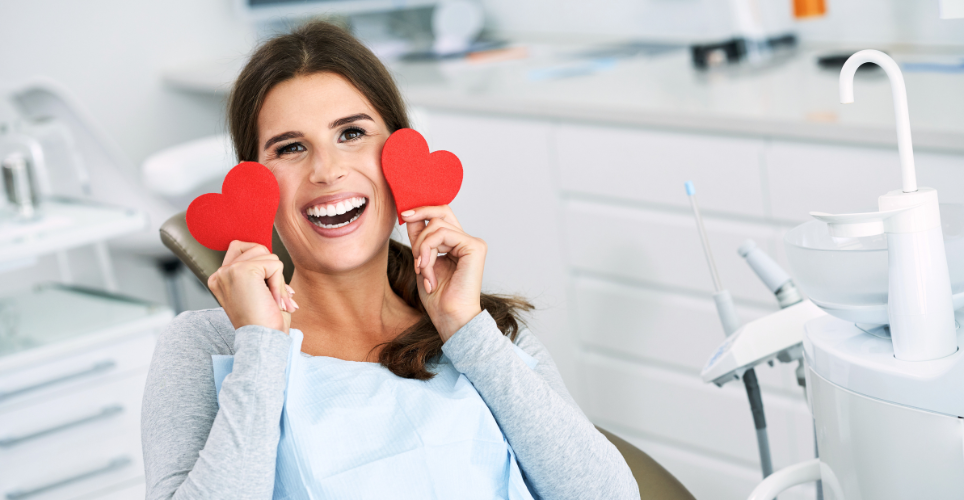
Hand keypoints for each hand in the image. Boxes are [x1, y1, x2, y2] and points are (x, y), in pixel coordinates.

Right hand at [207, 240, 297, 332]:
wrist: (262, 340)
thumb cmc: (265, 322)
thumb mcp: (259, 293)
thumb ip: (260, 272)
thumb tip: (273, 257)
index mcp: (220, 279)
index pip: (242, 249)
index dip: (263, 265)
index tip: (266, 294)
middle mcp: (220, 273)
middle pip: (257, 248)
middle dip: (272, 270)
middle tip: (273, 298)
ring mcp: (229, 271)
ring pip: (268, 255)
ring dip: (277, 280)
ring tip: (273, 301)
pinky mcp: (242, 271)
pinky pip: (275, 265)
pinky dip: (280, 284)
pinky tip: (273, 301)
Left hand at [403, 206, 484, 341]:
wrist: (449, 317)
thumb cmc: (437, 297)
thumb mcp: (422, 261)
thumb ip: (419, 238)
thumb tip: (410, 214)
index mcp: (456, 244)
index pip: (440, 216)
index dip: (422, 210)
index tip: (404, 213)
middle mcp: (466, 241)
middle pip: (442, 211)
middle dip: (419, 217)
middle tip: (405, 225)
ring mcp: (472, 243)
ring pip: (436, 225)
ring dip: (421, 248)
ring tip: (421, 271)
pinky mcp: (474, 247)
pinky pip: (441, 234)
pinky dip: (427, 251)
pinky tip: (427, 271)